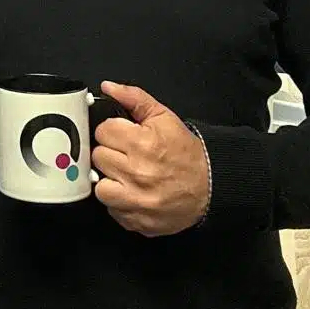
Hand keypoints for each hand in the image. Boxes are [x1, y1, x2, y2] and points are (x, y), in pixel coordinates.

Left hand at [91, 80, 210, 236]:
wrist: (211, 187)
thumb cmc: (187, 153)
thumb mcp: (165, 118)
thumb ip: (134, 98)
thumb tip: (108, 87)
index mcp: (142, 144)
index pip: (103, 131)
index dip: (113, 132)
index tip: (123, 136)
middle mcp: (137, 173)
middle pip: (98, 157)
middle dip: (111, 154)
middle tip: (127, 156)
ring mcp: (136, 201)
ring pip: (99, 187)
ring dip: (110, 181)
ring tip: (126, 176)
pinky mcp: (137, 221)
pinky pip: (112, 211)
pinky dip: (119, 203)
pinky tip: (133, 193)